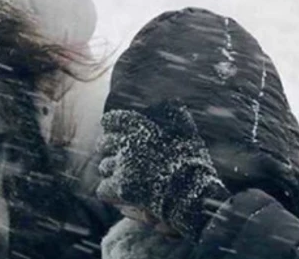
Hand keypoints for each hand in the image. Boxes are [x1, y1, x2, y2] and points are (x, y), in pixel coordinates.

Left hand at [96, 103, 228, 238]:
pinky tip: (121, 195)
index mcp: (141, 126)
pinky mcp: (120, 187)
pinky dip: (110, 193)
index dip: (111, 127)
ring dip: (112, 172)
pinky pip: (103, 189)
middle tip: (119, 160)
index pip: (112, 120)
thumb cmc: (193, 165)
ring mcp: (123, 165)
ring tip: (125, 179)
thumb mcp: (187, 133)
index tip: (112, 133)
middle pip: (104, 144)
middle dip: (109, 151)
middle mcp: (128, 142)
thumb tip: (174, 101)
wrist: (195, 195)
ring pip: (104, 167)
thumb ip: (176, 115)